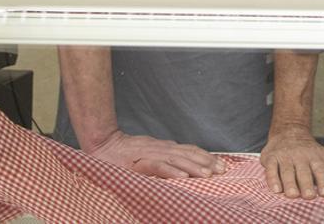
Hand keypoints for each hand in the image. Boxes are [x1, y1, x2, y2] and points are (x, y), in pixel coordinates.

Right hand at [81, 129, 226, 178]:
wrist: (101, 144)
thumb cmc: (123, 154)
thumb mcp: (148, 154)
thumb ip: (164, 159)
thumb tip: (182, 168)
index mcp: (164, 147)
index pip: (189, 150)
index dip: (206, 156)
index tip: (221, 165)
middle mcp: (160, 148)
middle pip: (187, 154)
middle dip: (206, 162)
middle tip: (222, 170)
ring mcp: (149, 154)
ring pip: (176, 160)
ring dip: (193, 167)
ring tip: (208, 175)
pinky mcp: (137, 162)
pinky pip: (157, 167)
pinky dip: (170, 172)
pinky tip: (182, 178)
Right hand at [261, 126, 323, 198]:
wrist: (288, 131)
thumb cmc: (308, 149)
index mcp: (315, 157)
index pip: (321, 170)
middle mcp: (300, 156)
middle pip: (304, 172)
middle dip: (306, 184)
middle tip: (309, 196)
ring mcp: (285, 156)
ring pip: (287, 171)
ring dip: (290, 183)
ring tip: (293, 195)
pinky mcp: (271, 158)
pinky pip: (271, 169)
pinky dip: (273, 179)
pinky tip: (276, 189)